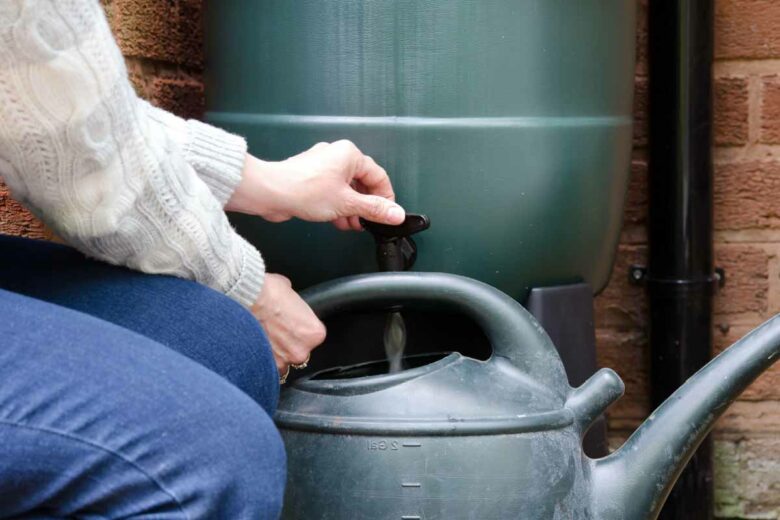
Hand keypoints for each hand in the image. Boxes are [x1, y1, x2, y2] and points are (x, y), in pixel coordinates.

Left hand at [227, 140, 405, 229]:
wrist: (270, 192)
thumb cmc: (304, 190)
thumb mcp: (347, 203)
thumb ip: (374, 209)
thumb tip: (396, 213)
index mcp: (350, 155)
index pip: (379, 176)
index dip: (386, 198)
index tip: (387, 214)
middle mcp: (337, 156)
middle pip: (362, 183)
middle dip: (365, 206)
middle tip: (367, 223)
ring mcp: (322, 166)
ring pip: (346, 189)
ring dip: (351, 209)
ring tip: (350, 225)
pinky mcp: (311, 178)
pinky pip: (332, 191)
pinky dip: (337, 206)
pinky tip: (336, 220)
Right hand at [251, 273, 325, 377]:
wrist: (245, 298)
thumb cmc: (267, 292)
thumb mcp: (289, 290)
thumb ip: (294, 303)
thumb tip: (289, 302)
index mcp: (314, 333)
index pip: (313, 337)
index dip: (301, 330)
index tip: (291, 325)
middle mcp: (301, 350)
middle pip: (298, 352)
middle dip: (288, 345)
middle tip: (275, 332)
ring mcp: (282, 361)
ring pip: (282, 363)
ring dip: (275, 355)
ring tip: (263, 340)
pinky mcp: (263, 365)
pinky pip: (265, 368)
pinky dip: (260, 360)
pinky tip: (254, 349)